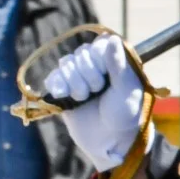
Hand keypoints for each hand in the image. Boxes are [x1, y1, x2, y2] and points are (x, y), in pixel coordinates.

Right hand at [43, 33, 143, 171]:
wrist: (109, 140)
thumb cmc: (125, 114)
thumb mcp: (127, 88)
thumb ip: (118, 64)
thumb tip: (112, 38)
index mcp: (114, 63)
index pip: (98, 45)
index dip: (98, 59)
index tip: (106, 76)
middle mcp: (96, 67)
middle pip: (80, 54)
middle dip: (87, 73)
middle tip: (98, 90)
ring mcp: (78, 77)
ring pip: (66, 63)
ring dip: (74, 81)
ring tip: (84, 97)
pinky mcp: (63, 90)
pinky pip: (53, 77)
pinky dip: (57, 85)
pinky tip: (65, 96)